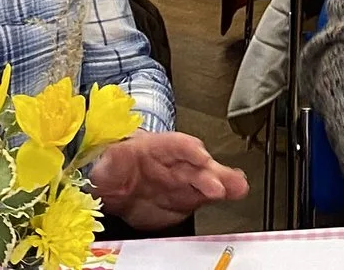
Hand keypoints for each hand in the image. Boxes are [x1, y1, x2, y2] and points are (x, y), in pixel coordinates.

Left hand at [88, 130, 249, 229]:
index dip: (188, 150)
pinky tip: (233, 193)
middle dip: (208, 174)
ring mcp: (182, 181)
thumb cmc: (113, 167)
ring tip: (237, 187)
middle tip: (219, 186)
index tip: (200, 157)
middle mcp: (173, 163)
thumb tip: (115, 155)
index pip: (174, 145)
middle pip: (194, 165)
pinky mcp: (185, 199)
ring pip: (205, 179)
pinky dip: (219, 196)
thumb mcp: (106, 161)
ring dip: (221, 183)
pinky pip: (203, 197)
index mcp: (154, 147)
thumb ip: (112, 159)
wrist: (113, 190)